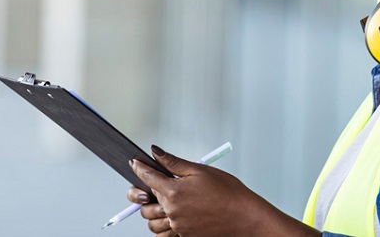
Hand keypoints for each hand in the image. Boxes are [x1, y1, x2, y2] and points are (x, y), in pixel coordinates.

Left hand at [128, 145, 318, 236]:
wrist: (245, 217)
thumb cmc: (228, 191)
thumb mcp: (200, 170)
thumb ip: (174, 162)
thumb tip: (155, 152)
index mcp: (174, 191)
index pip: (148, 177)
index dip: (139, 168)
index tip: (134, 162)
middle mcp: (172, 211)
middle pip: (147, 200)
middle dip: (147, 190)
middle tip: (158, 183)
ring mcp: (178, 226)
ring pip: (153, 220)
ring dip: (155, 209)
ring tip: (168, 199)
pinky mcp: (184, 235)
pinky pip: (165, 232)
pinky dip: (164, 224)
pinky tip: (175, 214)